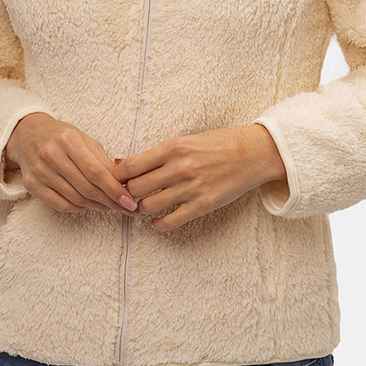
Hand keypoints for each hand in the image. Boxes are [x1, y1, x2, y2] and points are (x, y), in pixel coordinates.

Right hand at [6, 113, 139, 214]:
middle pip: (86, 187)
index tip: (130, 201)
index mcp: (69, 140)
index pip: (96, 171)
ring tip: (110, 207)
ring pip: (75, 198)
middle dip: (109, 201)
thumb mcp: (84, 139)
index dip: (115, 189)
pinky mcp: (32, 184)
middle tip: (125, 208)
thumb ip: (102, 160)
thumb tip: (124, 182)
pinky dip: (78, 208)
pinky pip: (60, 204)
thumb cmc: (61, 137)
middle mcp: (52, 155)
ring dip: (96, 206)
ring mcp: (40, 171)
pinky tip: (88, 206)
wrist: (27, 134)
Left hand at [112, 125, 287, 231]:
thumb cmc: (216, 144)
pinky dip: (158, 224)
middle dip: (126, 194)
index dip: (116, 176)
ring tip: (143, 207)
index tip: (114, 180)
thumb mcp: (185, 140)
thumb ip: (157, 154)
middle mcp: (179, 168)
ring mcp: (191, 188)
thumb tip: (123, 164)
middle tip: (126, 196)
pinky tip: (158, 220)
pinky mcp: (202, 205)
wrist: (251, 154)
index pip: (130, 165)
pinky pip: (170, 222)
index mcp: (173, 147)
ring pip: (148, 207)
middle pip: (135, 188)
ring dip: (140, 210)